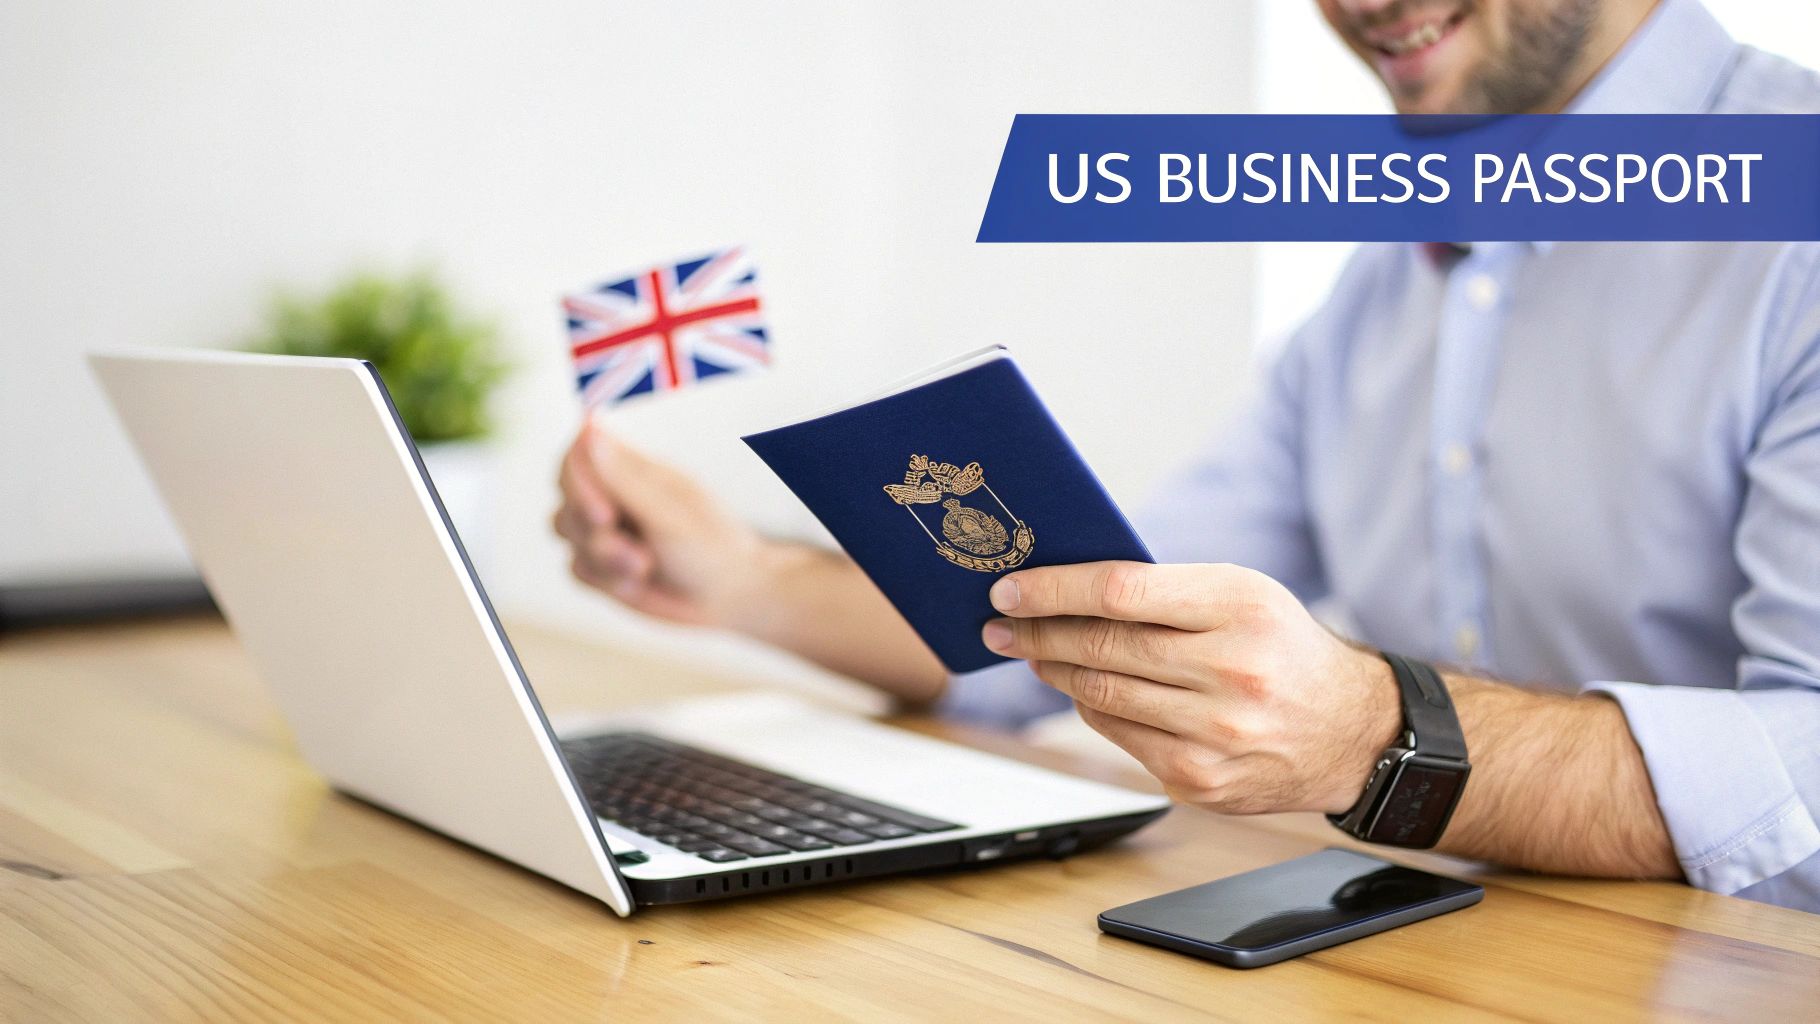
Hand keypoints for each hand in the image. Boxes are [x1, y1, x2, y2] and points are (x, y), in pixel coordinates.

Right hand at [552, 418, 765, 626]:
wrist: (727, 596)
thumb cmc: (710, 545)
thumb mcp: (668, 513)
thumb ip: (624, 476)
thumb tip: (589, 426)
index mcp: (632, 467)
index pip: (579, 454)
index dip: (578, 482)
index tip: (605, 514)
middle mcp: (612, 492)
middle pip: (566, 495)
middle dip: (594, 529)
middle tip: (638, 554)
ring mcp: (603, 527)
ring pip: (567, 533)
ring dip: (605, 557)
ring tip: (646, 567)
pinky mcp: (599, 563)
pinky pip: (576, 568)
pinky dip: (605, 579)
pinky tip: (637, 582)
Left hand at [981, 562, 1400, 815]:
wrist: (1353, 733)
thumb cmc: (1282, 647)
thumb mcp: (1243, 595)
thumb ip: (1165, 591)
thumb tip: (1065, 588)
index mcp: (1241, 608)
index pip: (1120, 592)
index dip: (1053, 591)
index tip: (1009, 589)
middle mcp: (1231, 672)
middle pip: (1101, 648)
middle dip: (1036, 633)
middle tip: (999, 623)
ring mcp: (1216, 735)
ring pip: (1101, 697)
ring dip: (1053, 672)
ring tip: (1029, 652)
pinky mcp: (1202, 781)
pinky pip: (1120, 737)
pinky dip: (1091, 711)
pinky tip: (1077, 691)